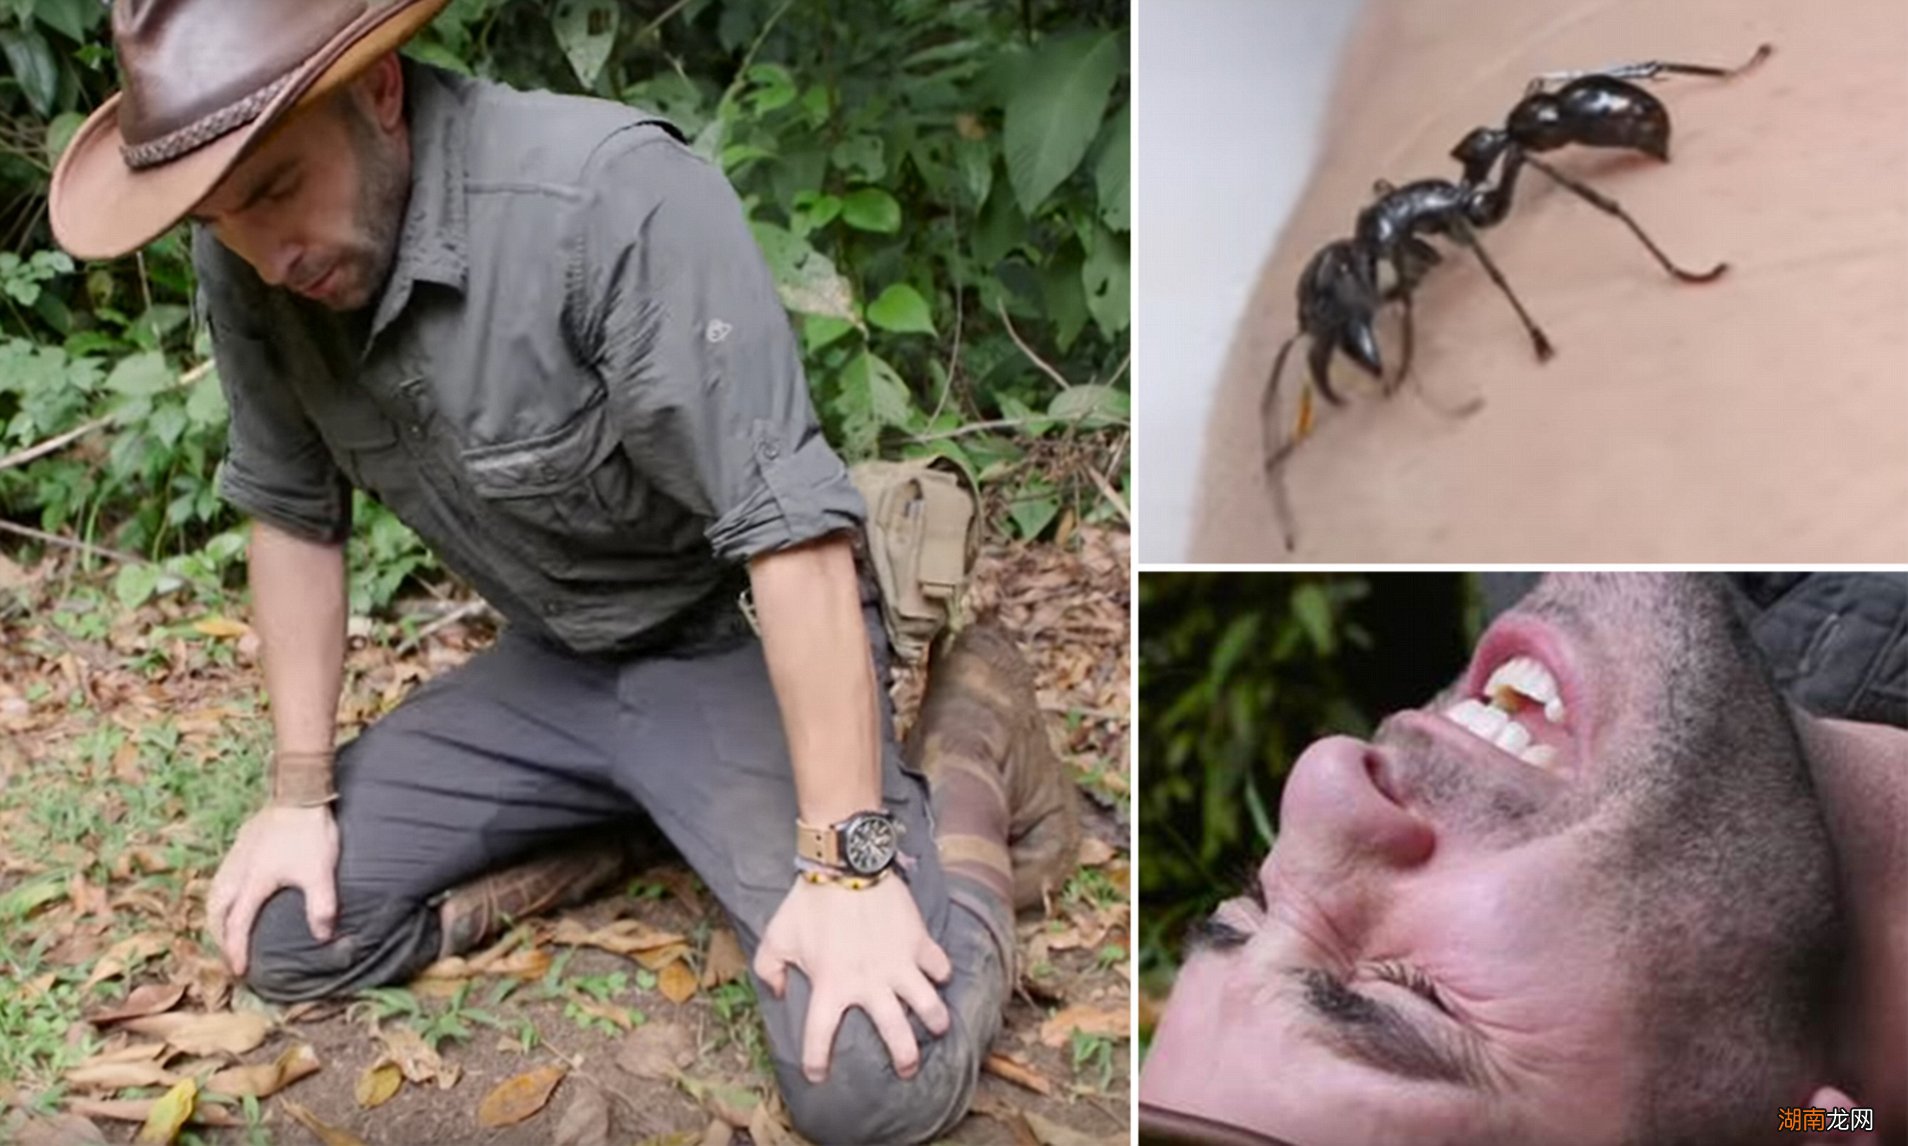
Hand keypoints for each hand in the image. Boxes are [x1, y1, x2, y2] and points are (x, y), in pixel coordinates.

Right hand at [205, 804, 339, 975]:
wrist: (300, 792)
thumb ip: (321, 907)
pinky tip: (233, 894)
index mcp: (252, 883)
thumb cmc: (310, 833)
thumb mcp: (320, 873)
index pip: (238, 925)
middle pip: (215, 911)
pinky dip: (220, 895)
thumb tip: (321, 937)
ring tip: (224, 930)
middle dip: (218, 936)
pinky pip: (221, 877)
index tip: (239, 972)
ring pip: (214, 893)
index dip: (236, 950)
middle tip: (227, 954)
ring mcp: (236, 855)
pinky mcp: (241, 842)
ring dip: (216, 916)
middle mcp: (237, 871)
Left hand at [753, 872, 952, 1081]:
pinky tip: (938, 976)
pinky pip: (939, 964)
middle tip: (908, 1070)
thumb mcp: (775, 937)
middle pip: (896, 1034)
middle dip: (905, 1058)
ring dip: (935, 1020)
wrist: (845, 863)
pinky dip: (941, 972)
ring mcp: (899, 963)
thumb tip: (778, 994)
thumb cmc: (807, 902)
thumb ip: (768, 970)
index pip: (820, 1037)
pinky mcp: (918, 941)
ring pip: (928, 1004)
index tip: (818, 1075)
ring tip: (937, 1027)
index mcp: (832, 986)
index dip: (817, 1062)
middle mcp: (870, 983)